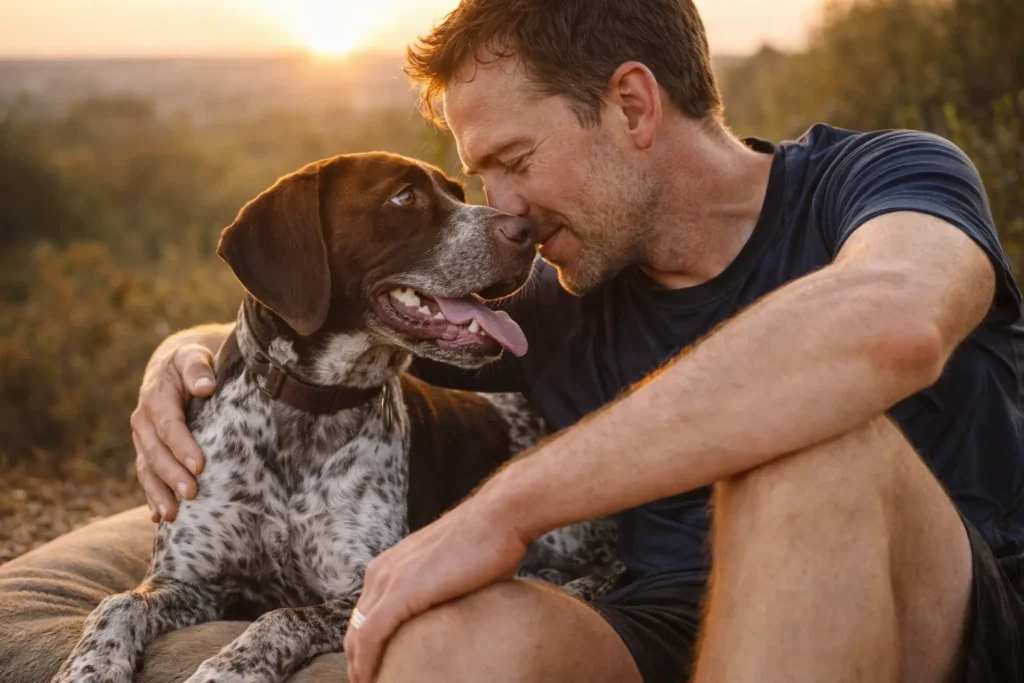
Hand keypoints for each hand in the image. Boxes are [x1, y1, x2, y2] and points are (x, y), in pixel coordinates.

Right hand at [132, 343, 215, 521]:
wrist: (173, 369)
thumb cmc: (191, 363)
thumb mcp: (194, 356)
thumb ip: (198, 368)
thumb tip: (205, 387)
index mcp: (157, 397)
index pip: (169, 425)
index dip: (182, 446)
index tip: (200, 465)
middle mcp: (144, 421)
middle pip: (155, 452)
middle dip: (172, 475)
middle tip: (193, 494)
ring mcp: (142, 439)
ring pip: (146, 469)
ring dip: (158, 493)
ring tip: (172, 515)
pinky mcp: (146, 452)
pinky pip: (146, 477)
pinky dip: (151, 497)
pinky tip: (159, 518)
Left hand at [343, 484, 530, 682]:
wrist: (501, 517)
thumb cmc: (491, 543)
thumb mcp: (457, 573)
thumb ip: (445, 595)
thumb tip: (459, 618)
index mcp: (392, 565)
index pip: (366, 616)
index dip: (367, 648)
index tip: (379, 672)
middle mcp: (382, 570)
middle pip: (355, 628)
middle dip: (359, 662)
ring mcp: (389, 579)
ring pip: (357, 636)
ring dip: (361, 668)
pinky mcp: (401, 591)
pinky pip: (371, 636)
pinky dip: (368, 664)